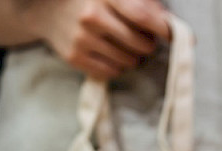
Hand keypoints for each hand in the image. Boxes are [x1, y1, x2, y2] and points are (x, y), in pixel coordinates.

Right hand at [21, 0, 170, 79]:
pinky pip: (112, 72)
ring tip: (125, 46)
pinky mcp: (75, 57)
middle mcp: (91, 16)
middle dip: (148, 44)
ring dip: (134, 57)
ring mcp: (81, 38)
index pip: (142, 15)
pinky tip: (111, 54)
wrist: (46, 10)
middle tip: (144, 39)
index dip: (164, 29)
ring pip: (129, 61)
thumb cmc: (91, 0)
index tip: (175, 36)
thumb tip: (172, 26)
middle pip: (140, 43)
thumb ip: (143, 3)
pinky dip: (118, 66)